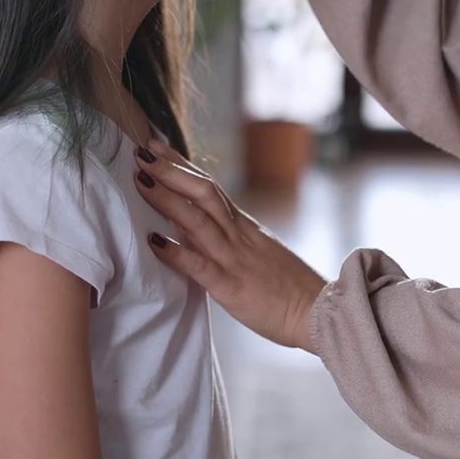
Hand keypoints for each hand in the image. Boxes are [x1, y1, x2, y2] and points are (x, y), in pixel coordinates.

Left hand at [134, 139, 327, 352]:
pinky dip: (175, 251)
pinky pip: (200, 265)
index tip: (157, 146)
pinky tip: (153, 240)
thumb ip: (233, 237)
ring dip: (167, 199)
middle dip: (171, 171)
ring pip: (198, 220)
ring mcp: (234, 258)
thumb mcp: (260, 251)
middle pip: (203, 192)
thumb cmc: (290, 287)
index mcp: (244, 226)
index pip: (210, 186)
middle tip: (142, 151)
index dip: (182, 165)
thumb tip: (201, 225)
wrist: (318, 312)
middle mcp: (238, 235)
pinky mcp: (231, 286)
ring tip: (141, 181)